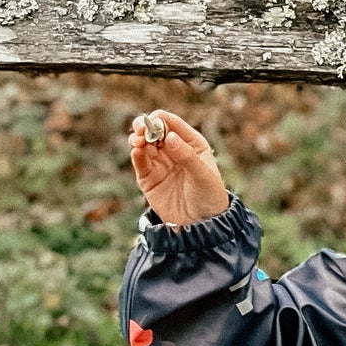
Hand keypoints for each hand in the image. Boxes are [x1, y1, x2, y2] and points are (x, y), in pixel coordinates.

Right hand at [128, 110, 231, 226]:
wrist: (201, 225)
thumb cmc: (209, 197)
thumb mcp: (202, 175)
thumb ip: (186, 156)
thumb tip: (169, 137)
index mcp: (191, 144)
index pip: (173, 124)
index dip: (161, 119)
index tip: (153, 121)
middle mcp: (174, 150)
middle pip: (154, 131)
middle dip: (144, 126)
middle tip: (139, 128)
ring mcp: (160, 163)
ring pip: (144, 144)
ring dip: (137, 139)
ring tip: (137, 141)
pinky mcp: (149, 178)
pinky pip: (140, 162)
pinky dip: (136, 155)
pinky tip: (136, 151)